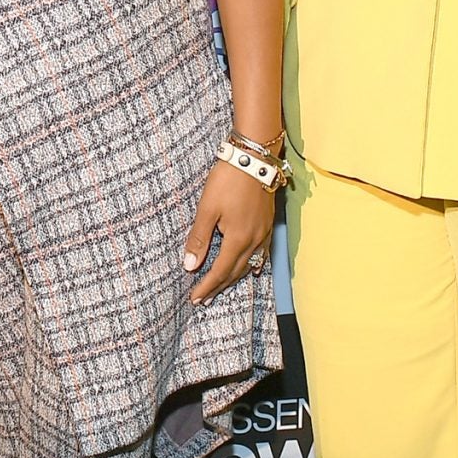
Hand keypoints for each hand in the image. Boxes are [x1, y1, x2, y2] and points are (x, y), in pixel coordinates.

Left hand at [183, 161, 277, 303]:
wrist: (254, 157)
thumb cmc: (228, 179)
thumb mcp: (207, 208)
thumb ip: (199, 238)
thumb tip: (190, 266)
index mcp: (238, 239)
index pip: (220, 272)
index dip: (206, 286)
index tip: (195, 298)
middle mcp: (254, 241)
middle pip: (235, 272)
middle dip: (218, 287)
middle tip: (204, 299)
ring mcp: (263, 233)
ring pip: (248, 264)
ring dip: (233, 278)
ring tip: (221, 287)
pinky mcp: (267, 224)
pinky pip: (260, 253)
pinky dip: (251, 265)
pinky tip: (249, 268)